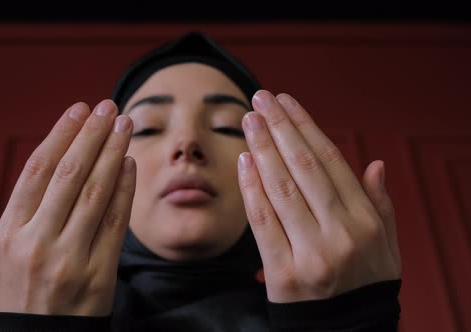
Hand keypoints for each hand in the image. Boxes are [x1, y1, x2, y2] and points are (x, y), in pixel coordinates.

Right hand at [0, 100, 135, 315]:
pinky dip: (125, 190)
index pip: (37, 172)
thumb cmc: (7, 311)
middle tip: (108, 107)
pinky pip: (116, 223)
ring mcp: (72, 258)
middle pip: (71, 174)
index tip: (77, 112)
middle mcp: (39, 242)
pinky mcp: (100, 274)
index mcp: (7, 237)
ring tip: (125, 125)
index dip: (60, 135)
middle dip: (92, 135)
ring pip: (96, 192)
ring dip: (113, 153)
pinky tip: (130, 165)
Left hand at [237, 90, 400, 302]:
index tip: (287, 102)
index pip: (330, 162)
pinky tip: (243, 163)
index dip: (305, 127)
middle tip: (260, 99)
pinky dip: (251, 190)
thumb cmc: (364, 283)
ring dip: (262, 149)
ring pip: (281, 190)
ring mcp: (311, 255)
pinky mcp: (283, 274)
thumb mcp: (386, 245)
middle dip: (279, 128)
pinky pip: (262, 223)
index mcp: (366, 223)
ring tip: (248, 121)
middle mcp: (340, 235)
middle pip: (303, 168)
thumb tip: (375, 163)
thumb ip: (380, 204)